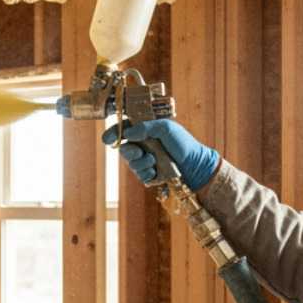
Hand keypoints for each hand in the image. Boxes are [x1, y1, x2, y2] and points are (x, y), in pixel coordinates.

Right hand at [101, 119, 219, 188]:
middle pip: (124, 149)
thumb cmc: (182, 143)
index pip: (124, 130)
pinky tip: (155, 171)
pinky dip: (146, 173)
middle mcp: (144, 145)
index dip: (113, 134)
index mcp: (146, 131)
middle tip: (139, 153)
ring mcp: (146, 160)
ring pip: (131, 163)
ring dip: (141, 163)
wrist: (195, 165)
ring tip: (154, 162)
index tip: (108, 140)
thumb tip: (127, 133)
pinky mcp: (150, 174)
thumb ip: (146, 127)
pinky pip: (139, 175)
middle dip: (129, 152)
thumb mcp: (166, 128)